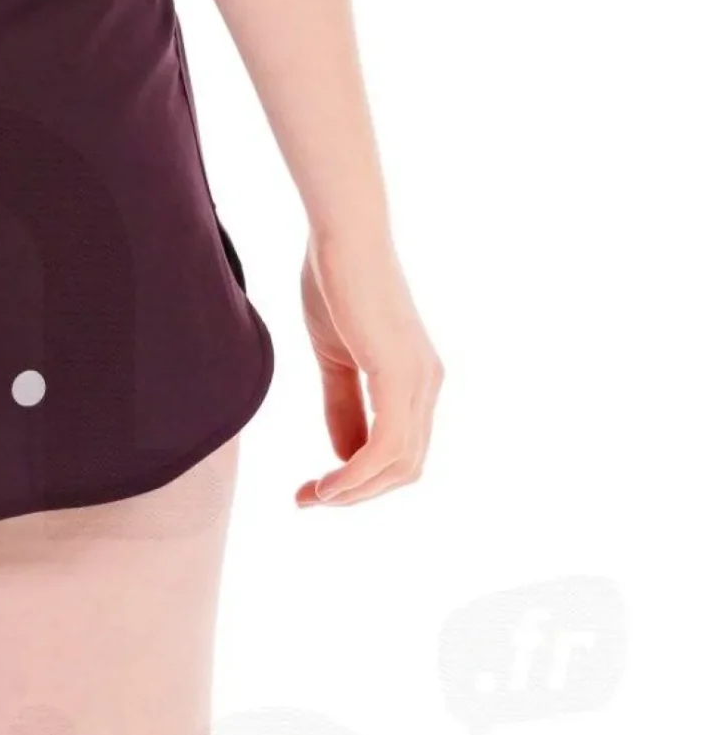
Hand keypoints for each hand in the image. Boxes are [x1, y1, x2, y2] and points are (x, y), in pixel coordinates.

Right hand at [296, 229, 442, 506]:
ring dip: (353, 492)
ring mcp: (419, 380)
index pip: (399, 454)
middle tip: (308, 499)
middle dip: (356, 494)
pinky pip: (385, 448)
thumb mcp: (335, 359)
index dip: (359, 482)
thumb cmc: (336, 284)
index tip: (313, 491)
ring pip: (399, 466)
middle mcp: (427, 384)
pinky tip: (327, 484)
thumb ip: (344, 407)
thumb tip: (345, 457)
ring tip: (313, 496)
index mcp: (415, 380)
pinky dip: (355, 475)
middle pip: (404, 469)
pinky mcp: (401, 374)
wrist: (341, 235)